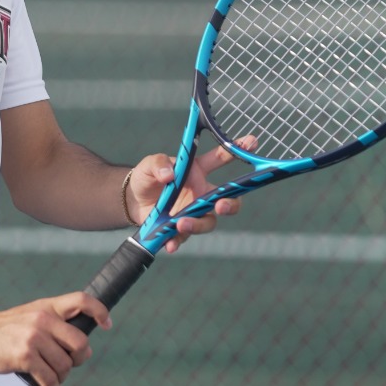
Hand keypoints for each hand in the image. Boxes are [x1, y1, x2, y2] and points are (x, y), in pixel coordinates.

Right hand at [0, 290, 110, 385]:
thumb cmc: (5, 329)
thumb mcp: (31, 314)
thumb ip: (54, 323)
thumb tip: (81, 346)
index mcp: (47, 306)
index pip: (82, 300)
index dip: (100, 311)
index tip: (107, 325)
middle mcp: (43, 319)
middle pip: (80, 343)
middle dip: (79, 359)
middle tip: (69, 365)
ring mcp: (34, 337)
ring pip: (65, 365)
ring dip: (61, 377)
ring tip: (51, 378)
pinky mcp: (24, 356)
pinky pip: (50, 378)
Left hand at [128, 135, 252, 254]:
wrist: (133, 201)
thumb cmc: (147, 176)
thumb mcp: (150, 164)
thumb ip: (159, 164)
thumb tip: (169, 174)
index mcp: (198, 171)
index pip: (222, 159)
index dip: (238, 149)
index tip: (253, 141)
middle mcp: (202, 193)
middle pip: (229, 200)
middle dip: (230, 204)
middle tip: (221, 205)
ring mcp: (194, 212)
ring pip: (209, 222)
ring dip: (198, 224)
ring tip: (181, 223)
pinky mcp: (182, 228)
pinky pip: (186, 236)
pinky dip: (178, 240)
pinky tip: (170, 243)